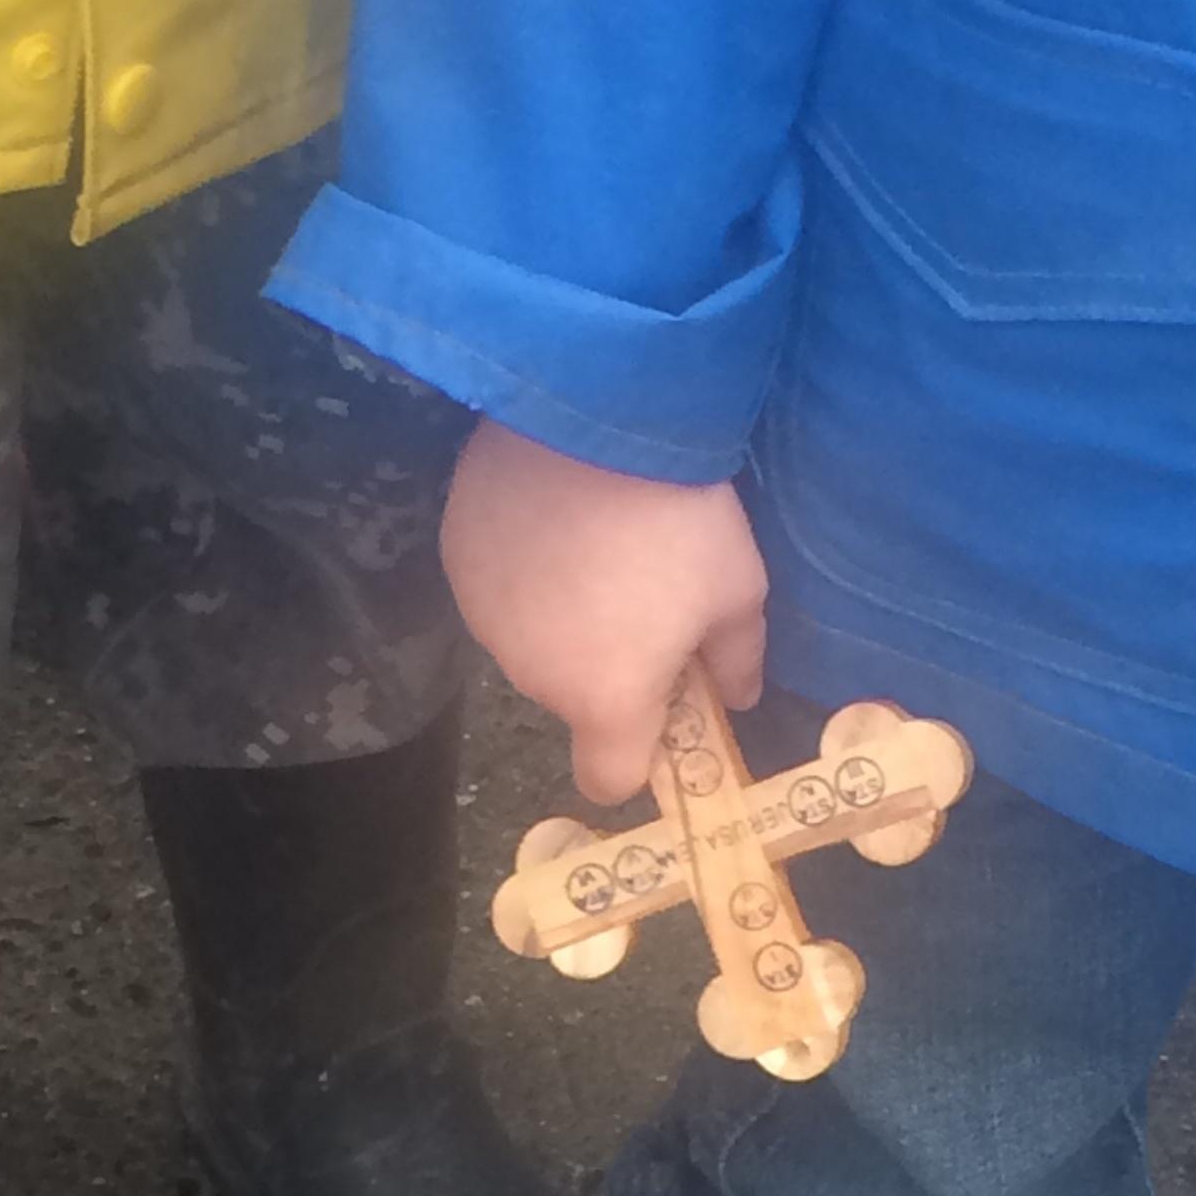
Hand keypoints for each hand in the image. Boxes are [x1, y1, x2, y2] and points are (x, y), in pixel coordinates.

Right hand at [441, 421, 769, 802]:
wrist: (593, 415)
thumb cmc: (678, 518)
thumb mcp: (737, 588)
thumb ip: (737, 657)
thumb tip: (737, 696)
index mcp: (605, 700)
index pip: (609, 780)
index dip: (636, 755)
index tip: (663, 705)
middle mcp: (534, 679)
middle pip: (572, 700)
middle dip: (605, 666)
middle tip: (643, 596)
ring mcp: (486, 623)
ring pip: (532, 645)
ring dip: (561, 618)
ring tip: (595, 548)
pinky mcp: (458, 565)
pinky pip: (498, 591)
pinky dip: (524, 572)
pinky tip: (552, 519)